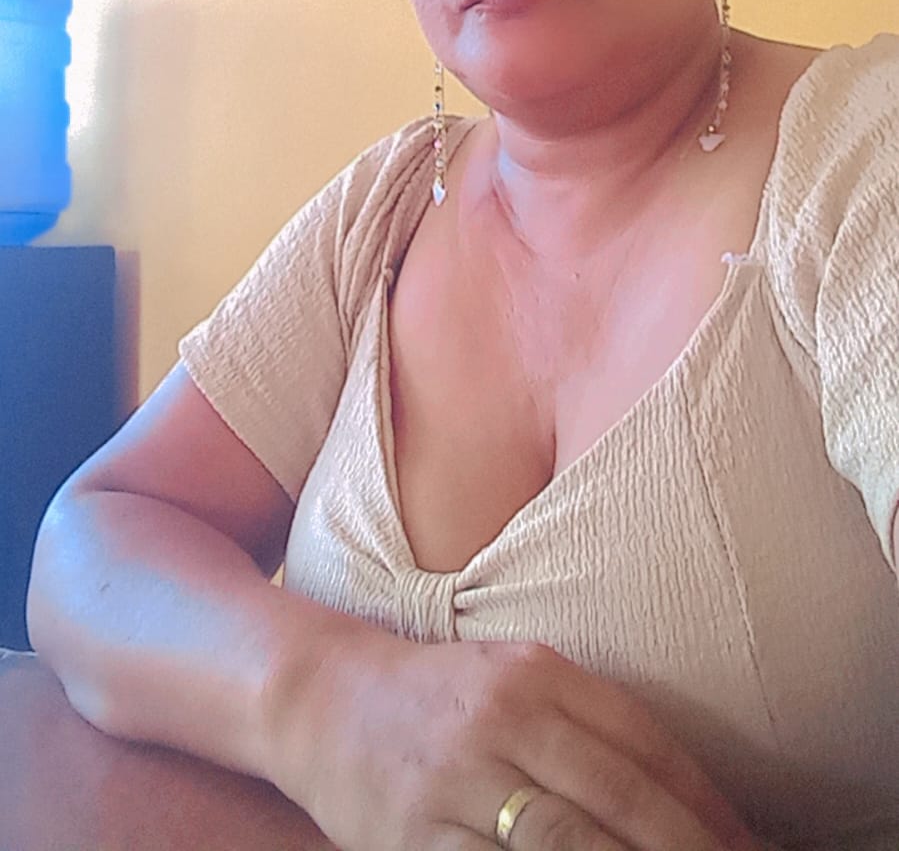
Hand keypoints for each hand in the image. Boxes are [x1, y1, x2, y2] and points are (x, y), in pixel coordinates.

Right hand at [266, 631, 762, 850]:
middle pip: (618, 796)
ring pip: (568, 845)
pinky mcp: (418, 838)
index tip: (746, 845)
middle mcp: (502, 719)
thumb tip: (688, 798)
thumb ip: (593, 723)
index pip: (643, 740)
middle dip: (686, 849)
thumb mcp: (516, 678)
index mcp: (535, 671)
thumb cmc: (439, 696)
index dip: (704, 802)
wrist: (323, 700)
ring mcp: (458, 781)